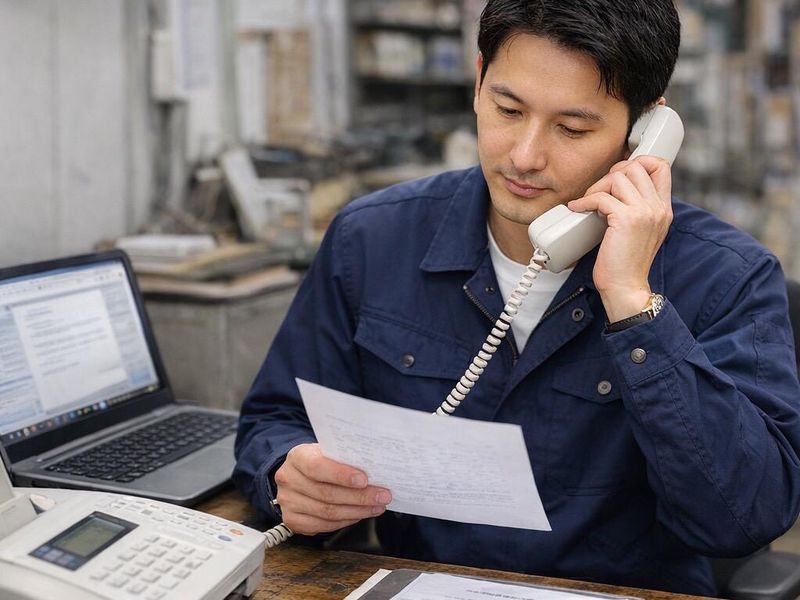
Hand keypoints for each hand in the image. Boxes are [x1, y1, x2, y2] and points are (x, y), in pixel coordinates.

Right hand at [273, 443, 391, 534]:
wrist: (297, 475)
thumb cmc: (318, 461)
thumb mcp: (326, 452)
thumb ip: (343, 458)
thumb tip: (374, 469)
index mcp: (297, 456)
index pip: (317, 466)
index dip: (341, 475)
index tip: (364, 480)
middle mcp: (288, 479)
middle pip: (326, 493)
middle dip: (359, 496)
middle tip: (382, 496)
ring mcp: (288, 502)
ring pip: (327, 512)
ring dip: (357, 511)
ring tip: (376, 506)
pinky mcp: (292, 520)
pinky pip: (323, 525)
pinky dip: (346, 521)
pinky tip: (360, 514)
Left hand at [567, 156, 672, 321]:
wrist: (626, 288)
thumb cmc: (626, 263)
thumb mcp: (641, 231)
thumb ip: (637, 208)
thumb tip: (616, 188)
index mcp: (664, 208)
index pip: (660, 166)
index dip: (638, 162)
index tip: (618, 176)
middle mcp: (658, 207)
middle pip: (636, 165)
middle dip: (612, 173)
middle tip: (599, 192)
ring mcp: (644, 212)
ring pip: (618, 177)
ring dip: (597, 187)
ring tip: (589, 202)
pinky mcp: (626, 220)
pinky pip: (601, 196)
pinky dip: (585, 200)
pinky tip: (578, 209)